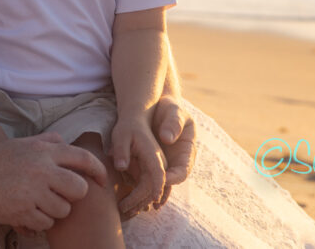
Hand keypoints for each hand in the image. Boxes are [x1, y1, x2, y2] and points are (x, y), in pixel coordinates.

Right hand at [0, 132, 107, 232]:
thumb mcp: (22, 144)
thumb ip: (47, 141)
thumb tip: (65, 141)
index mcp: (44, 150)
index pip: (83, 159)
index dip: (99, 171)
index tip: (102, 182)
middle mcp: (41, 169)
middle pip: (79, 190)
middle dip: (72, 196)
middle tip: (58, 195)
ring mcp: (33, 191)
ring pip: (63, 210)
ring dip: (53, 211)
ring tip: (35, 202)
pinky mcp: (23, 211)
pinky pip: (46, 224)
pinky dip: (38, 222)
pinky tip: (25, 212)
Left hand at [111, 115, 166, 215]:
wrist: (139, 117)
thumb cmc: (129, 124)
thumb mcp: (122, 132)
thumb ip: (122, 148)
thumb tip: (121, 166)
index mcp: (156, 154)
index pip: (160, 175)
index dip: (155, 189)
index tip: (147, 203)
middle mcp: (160, 163)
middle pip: (157, 188)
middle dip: (142, 201)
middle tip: (123, 210)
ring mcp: (157, 168)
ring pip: (154, 190)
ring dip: (141, 202)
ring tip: (125, 212)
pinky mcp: (150, 170)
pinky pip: (149, 187)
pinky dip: (141, 197)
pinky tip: (130, 206)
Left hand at [117, 95, 196, 219]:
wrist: (160, 107)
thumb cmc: (170, 108)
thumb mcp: (174, 112)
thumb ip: (173, 123)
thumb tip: (167, 138)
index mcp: (187, 152)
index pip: (182, 171)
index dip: (172, 179)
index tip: (161, 183)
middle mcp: (177, 163)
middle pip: (169, 185)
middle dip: (158, 196)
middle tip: (145, 204)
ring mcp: (165, 165)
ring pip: (157, 185)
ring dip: (146, 197)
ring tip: (133, 207)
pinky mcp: (152, 164)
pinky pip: (146, 179)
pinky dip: (139, 189)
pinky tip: (127, 196)